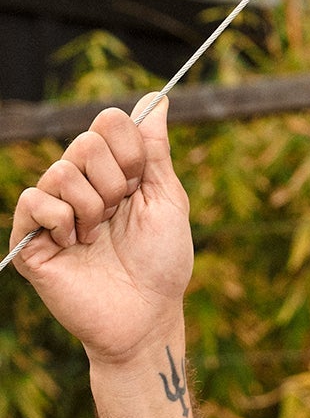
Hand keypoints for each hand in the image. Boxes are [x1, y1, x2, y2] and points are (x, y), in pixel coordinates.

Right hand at [10, 96, 192, 364]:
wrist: (146, 318)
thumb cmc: (162, 265)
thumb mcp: (168, 201)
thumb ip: (156, 151)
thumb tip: (159, 99)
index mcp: (113, 172)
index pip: (109, 122)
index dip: (130, 151)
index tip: (141, 186)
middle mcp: (80, 184)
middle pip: (86, 141)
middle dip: (115, 183)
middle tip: (119, 217)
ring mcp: (54, 209)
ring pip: (62, 170)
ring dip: (92, 207)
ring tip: (98, 237)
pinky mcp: (32, 237)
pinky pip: (35, 200)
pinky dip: (63, 221)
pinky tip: (76, 246)